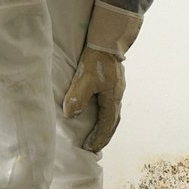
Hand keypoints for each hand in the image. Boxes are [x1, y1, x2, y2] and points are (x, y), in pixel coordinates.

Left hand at [63, 0, 141, 150]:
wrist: (107, 41)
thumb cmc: (96, 60)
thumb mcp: (84, 79)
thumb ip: (77, 97)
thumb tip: (70, 115)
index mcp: (112, 98)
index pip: (107, 124)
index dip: (99, 137)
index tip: (90, 148)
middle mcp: (117, 96)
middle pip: (113, 122)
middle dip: (104, 136)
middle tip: (95, 147)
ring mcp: (117, 90)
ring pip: (113, 114)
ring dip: (106, 127)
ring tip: (96, 135)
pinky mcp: (113, 84)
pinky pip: (111, 105)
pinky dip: (105, 116)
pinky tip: (98, 114)